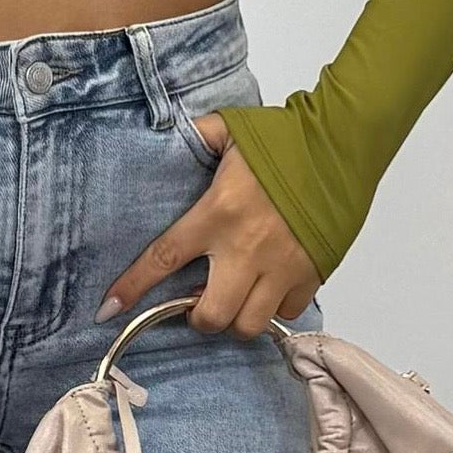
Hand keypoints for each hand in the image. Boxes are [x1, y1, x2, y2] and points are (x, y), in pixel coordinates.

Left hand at [95, 115, 322, 338]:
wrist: (343, 142)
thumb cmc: (286, 135)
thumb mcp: (231, 129)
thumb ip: (198, 136)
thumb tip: (170, 135)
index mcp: (217, 212)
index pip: (164, 258)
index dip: (133, 288)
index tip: (109, 308)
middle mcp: (246, 248)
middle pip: (211, 315)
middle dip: (199, 317)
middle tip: (200, 299)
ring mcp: (282, 266)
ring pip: (249, 324)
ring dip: (236, 317)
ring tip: (235, 297)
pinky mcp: (311, 273)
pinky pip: (286, 311)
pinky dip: (275, 306)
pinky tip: (270, 286)